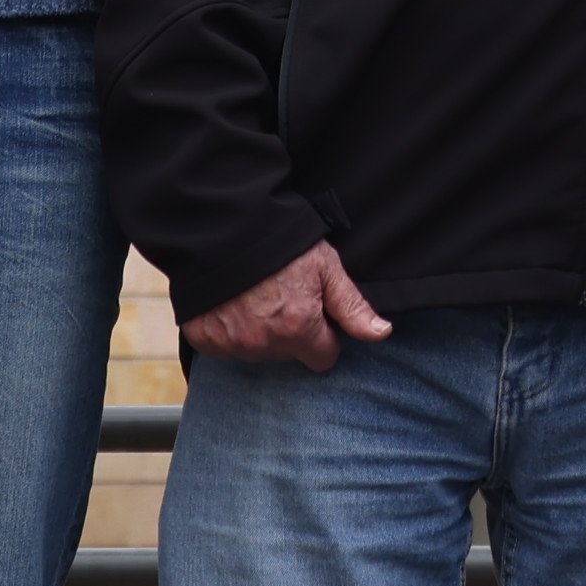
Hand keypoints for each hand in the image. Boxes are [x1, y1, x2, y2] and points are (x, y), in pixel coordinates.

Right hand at [184, 241, 397, 371]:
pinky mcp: (204, 339)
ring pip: (258, 353)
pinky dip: (230, 331)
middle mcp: (264, 344)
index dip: (325, 336)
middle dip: (292, 333)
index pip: (324, 358)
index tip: (316, 314)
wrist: (221, 227)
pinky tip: (233, 304)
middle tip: (283, 297)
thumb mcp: (325, 266)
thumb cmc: (280, 242)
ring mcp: (231, 343)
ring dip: (260, 333)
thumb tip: (381, 334)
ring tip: (256, 296)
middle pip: (290, 354)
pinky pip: (226, 348)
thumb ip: (352, 306)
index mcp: (297, 328)